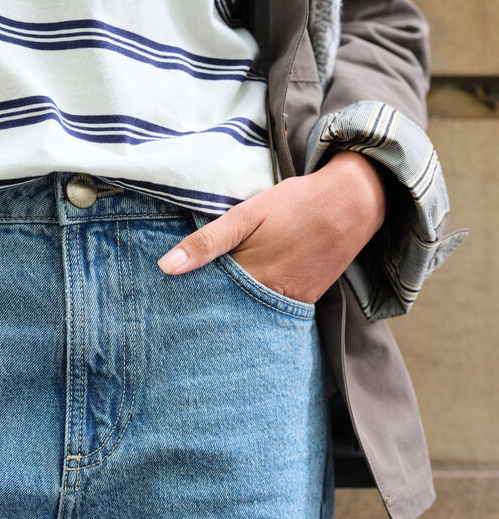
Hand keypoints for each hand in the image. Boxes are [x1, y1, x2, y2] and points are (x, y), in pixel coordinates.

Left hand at [157, 150, 387, 303]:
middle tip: (182, 311)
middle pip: (227, 312)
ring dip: (232, 311)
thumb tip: (166, 267)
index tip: (168, 302)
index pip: (206, 299)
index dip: (187, 299)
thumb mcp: (248, 214)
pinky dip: (256, 308)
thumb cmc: (296, 204)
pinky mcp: (304, 301)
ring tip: (210, 308)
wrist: (353, 203)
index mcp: (249, 276)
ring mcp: (289, 301)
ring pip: (249, 314)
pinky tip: (244, 301)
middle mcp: (269, 296)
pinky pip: (273, 312)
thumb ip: (207, 241)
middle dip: (208, 310)